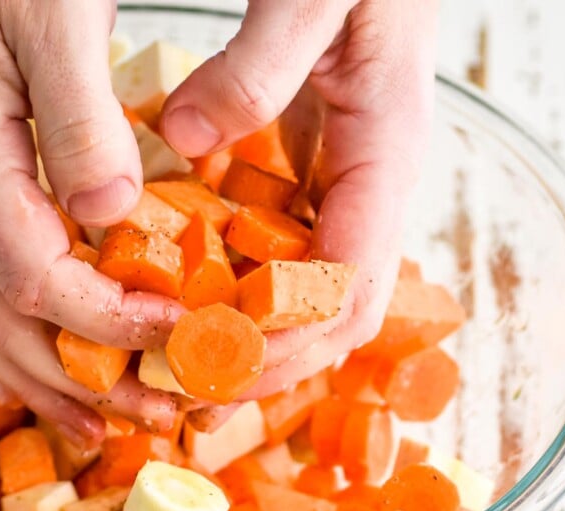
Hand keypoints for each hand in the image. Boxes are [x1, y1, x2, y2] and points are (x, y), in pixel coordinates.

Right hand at [0, 1, 185, 446]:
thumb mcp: (55, 15)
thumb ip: (81, 121)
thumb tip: (112, 219)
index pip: (33, 277)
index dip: (109, 322)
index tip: (182, 338)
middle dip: (76, 375)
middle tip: (147, 417)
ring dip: (42, 374)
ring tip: (99, 421)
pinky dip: (22, 334)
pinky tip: (57, 356)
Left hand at [161, 0, 438, 404]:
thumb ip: (260, 65)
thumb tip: (184, 139)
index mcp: (385, 155)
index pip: (349, 284)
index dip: (287, 340)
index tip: (216, 365)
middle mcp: (369, 187)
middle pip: (334, 312)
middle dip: (267, 363)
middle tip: (186, 392)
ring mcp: (343, 186)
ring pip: (308, 295)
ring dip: (252, 342)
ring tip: (180, 373)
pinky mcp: (312, 176)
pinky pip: (283, 255)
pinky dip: (240, 293)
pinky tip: (188, 304)